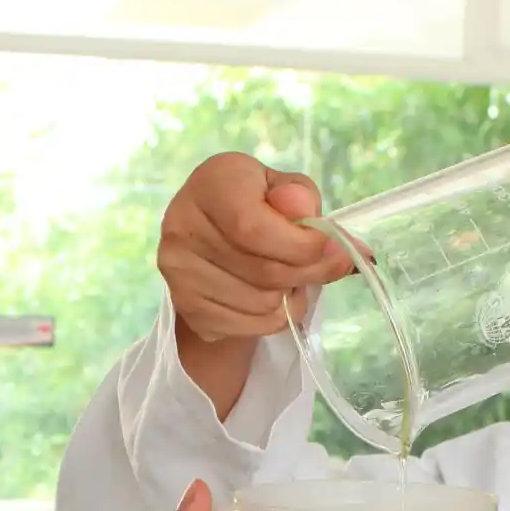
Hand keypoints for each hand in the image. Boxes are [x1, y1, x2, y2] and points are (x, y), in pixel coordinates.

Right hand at [158, 153, 357, 343]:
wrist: (214, 232)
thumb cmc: (257, 202)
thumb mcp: (284, 187)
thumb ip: (302, 198)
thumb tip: (313, 223)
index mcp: (211, 184)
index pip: (254, 229)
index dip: (301, 245)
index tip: (330, 245)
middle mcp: (183, 227)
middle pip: (265, 272)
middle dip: (308, 273)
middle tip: (327, 265)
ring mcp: (180, 272)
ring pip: (262, 304)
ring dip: (291, 297)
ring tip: (291, 277)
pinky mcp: (187, 307)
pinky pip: (251, 326)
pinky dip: (274, 317)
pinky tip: (272, 295)